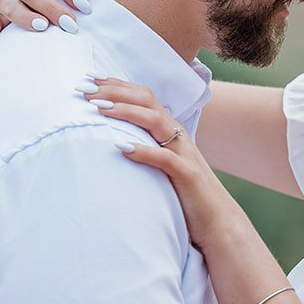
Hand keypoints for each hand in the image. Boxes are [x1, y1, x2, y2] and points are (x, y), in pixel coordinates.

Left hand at [84, 78, 241, 249]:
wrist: (219, 222)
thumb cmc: (185, 196)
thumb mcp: (163, 167)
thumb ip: (145, 150)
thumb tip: (113, 142)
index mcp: (171, 132)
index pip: (143, 98)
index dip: (117, 85)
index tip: (89, 80)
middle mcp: (178, 137)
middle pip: (147, 101)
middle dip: (115, 91)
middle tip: (84, 90)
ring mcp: (184, 154)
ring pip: (155, 121)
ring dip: (125, 112)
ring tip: (98, 109)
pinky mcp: (188, 175)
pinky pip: (166, 158)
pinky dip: (144, 151)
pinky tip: (122, 147)